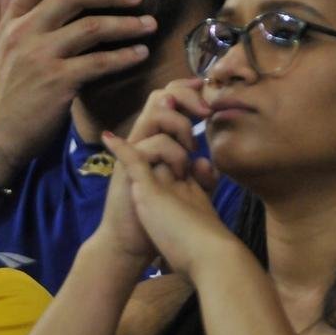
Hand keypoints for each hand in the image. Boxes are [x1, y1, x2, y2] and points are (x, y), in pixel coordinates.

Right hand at [0, 0, 157, 180]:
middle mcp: (23, 34)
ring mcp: (40, 58)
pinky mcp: (58, 83)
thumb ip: (6, 12)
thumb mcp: (0, 48)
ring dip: (126, 24)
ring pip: (92, 27)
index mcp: (12, 23)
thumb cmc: (8, 92)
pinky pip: (99, 62)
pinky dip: (124, 55)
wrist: (5, 137)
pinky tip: (140, 53)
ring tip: (149, 25)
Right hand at [93, 79, 215, 261]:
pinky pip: (143, 146)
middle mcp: (144, 140)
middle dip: (186, 97)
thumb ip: (200, 178)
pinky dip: (163, 149)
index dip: (189, 91)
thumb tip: (206, 162)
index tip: (208, 93)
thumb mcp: (187, 195)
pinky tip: (175, 161)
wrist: (130, 243)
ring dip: (178, 126)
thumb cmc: (159, 219)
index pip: (170, 100)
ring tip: (190, 149)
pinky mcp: (126, 168)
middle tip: (205, 112)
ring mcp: (133, 151)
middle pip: (160, 96)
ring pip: (155, 114)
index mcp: (158, 140)